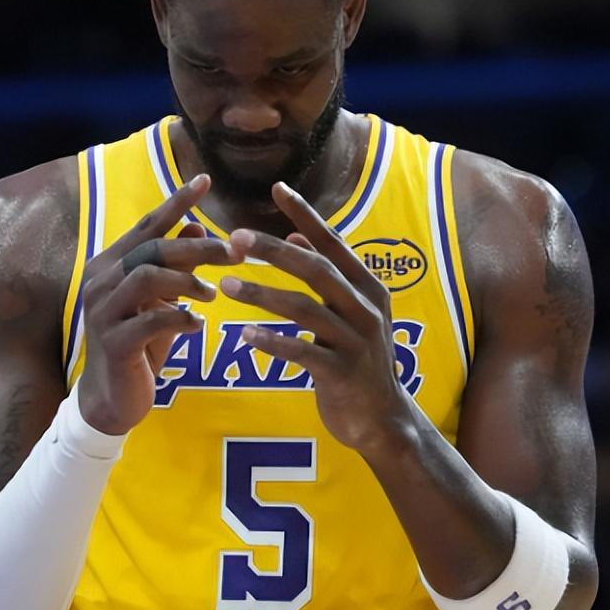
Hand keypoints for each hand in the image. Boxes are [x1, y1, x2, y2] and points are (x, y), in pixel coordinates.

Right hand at [78, 175, 242, 434]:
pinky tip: (198, 325)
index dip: (176, 202)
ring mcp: (102, 311)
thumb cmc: (139, 345)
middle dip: (198, 247)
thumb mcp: (160, 301)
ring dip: (188, 282)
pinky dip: (180, 318)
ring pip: (148, 277)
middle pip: (152, 249)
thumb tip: (196, 226)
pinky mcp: (113, 342)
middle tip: (236, 252)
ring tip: (213, 294)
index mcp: (110, 265)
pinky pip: (150, 320)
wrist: (112, 398)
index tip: (205, 180)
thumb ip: (174, 265)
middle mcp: (100, 281)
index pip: (146, 225)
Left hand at [219, 182, 413, 453]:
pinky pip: (303, 352)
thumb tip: (295, 234)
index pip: (333, 242)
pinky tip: (245, 335)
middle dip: (274, 252)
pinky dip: (273, 342)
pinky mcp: (343, 373)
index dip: (305, 214)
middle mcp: (365, 308)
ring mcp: (357, 341)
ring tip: (227, 285)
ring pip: (305, 309)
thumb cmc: (355, 358)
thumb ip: (326, 275)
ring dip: (262, 294)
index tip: (277, 189)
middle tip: (236, 239)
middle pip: (316, 269)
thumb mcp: (347, 311)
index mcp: (367, 287)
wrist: (383, 420)